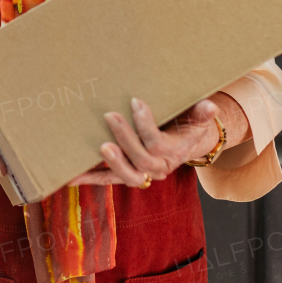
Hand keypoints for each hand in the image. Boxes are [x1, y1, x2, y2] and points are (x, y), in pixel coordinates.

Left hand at [69, 97, 220, 187]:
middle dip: (125, 139)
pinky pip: (108, 180)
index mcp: (175, 152)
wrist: (185, 142)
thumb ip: (201, 112)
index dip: (146, 124)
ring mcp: (142, 174)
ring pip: (127, 176)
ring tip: (100, 146)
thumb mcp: (196, 117)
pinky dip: (90, 179)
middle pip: (142, 161)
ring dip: (112, 162)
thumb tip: (210, 107)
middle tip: (110, 116)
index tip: (135, 102)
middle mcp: (159, 168)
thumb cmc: (186, 124)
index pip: (158, 143)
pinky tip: (71, 176)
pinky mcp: (125, 175)